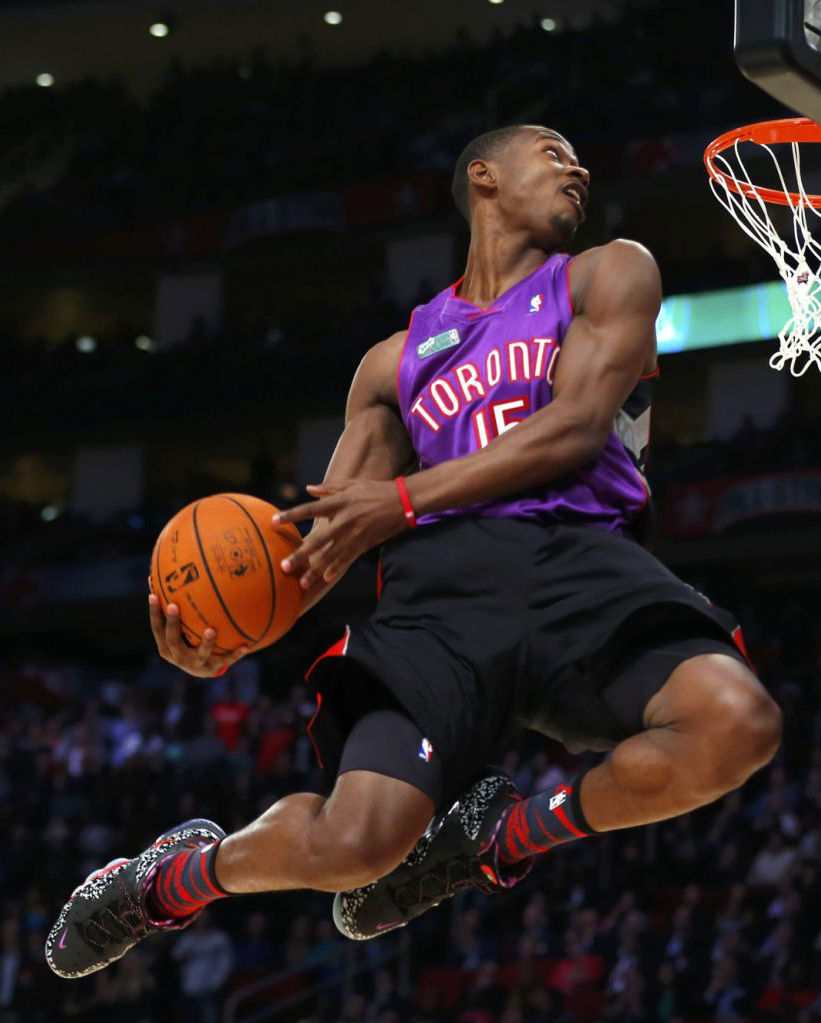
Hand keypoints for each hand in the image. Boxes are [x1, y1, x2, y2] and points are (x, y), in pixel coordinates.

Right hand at [148, 594, 249, 677]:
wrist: (202, 669)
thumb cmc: (187, 641)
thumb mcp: (178, 631)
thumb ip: (172, 610)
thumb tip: (159, 579)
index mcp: (167, 647)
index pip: (157, 629)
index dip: (154, 613)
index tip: (153, 595)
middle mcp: (179, 656)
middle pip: (173, 640)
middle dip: (173, 623)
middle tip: (173, 605)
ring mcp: (197, 664)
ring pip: (201, 653)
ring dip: (206, 642)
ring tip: (211, 630)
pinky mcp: (213, 667)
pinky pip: (226, 660)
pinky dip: (235, 654)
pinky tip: (246, 646)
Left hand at [274, 479, 407, 587]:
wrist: (403, 500)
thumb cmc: (376, 490)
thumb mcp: (352, 484)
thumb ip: (329, 488)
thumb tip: (308, 488)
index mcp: (339, 502)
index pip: (310, 509)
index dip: (292, 515)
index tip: (274, 521)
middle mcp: (344, 519)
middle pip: (318, 539)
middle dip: (301, 554)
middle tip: (285, 566)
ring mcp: (355, 534)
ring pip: (332, 555)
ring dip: (316, 570)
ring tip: (302, 583)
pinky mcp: (365, 543)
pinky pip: (348, 558)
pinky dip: (337, 568)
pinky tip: (326, 579)